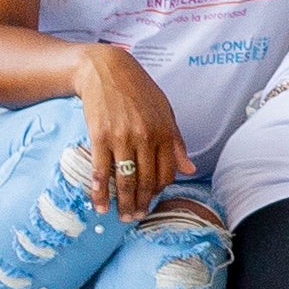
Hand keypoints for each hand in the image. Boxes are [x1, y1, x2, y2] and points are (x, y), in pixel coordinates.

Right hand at [65, 43, 191, 219]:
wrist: (106, 70)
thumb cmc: (138, 91)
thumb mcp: (165, 111)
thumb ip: (176, 142)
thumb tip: (189, 169)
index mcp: (165, 132)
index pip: (166, 173)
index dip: (159, 191)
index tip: (151, 199)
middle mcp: (145, 137)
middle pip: (145, 181)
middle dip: (141, 203)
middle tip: (135, 218)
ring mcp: (121, 138)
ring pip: (124, 180)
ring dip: (123, 203)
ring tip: (121, 216)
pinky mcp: (99, 137)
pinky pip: (100, 171)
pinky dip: (100, 191)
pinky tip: (100, 205)